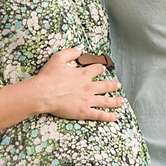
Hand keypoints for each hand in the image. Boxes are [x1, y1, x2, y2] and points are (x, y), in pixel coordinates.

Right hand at [0, 48, 124, 129]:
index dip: (100, 68)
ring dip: (116, 101)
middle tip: (118, 85)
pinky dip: (110, 116)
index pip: (96, 69)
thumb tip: (80, 48)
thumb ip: (71, 52)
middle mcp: (89, 87)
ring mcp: (88, 100)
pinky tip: (117, 117)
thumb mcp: (58, 58)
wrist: (43, 93)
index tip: (103, 68)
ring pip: (106, 101)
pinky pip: (100, 114)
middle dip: (113, 85)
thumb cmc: (48, 76)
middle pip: (105, 86)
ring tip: (123, 101)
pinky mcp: (84, 112)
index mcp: (83, 74)